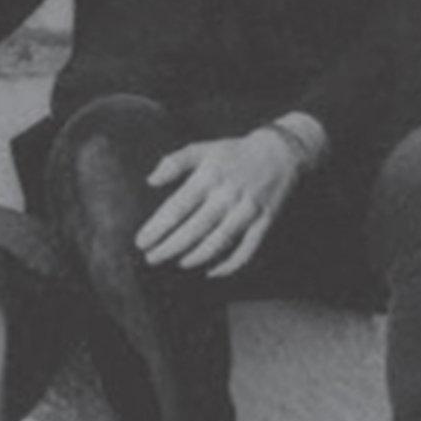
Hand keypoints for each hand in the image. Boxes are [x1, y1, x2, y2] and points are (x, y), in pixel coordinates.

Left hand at [135, 130, 309, 278]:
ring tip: (178, 263)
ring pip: (218, 242)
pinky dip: (229, 265)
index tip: (141, 241)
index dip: (157, 227)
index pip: (177, 207)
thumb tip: (151, 180)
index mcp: (209, 177)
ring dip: (195, 257)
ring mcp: (247, 210)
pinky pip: (246, 250)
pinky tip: (211, 271)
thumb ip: (175, 162)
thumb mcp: (203, 149)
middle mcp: (227, 195)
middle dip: (170, 247)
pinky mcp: (264, 222)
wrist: (279, 153)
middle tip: (151, 258)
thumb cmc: (234, 153)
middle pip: (194, 228)